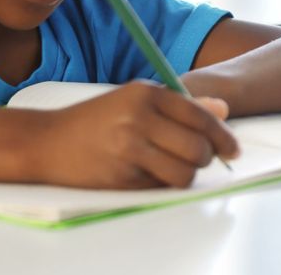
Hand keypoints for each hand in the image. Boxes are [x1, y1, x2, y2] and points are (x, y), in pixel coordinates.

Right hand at [28, 81, 238, 188]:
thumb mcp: (135, 100)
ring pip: (184, 173)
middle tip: (198, 160)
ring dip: (186, 176)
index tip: (233, 150)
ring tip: (173, 168)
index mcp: (146, 93)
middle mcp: (139, 118)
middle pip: (197, 148)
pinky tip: (148, 173)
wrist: (47, 141)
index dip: (223, 136)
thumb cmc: (95, 120)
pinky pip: (160, 187)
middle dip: (205, 159)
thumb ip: (180, 105)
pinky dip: (162, 184)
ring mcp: (129, 148)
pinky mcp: (121, 176)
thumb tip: (223, 109)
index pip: (200, 116)